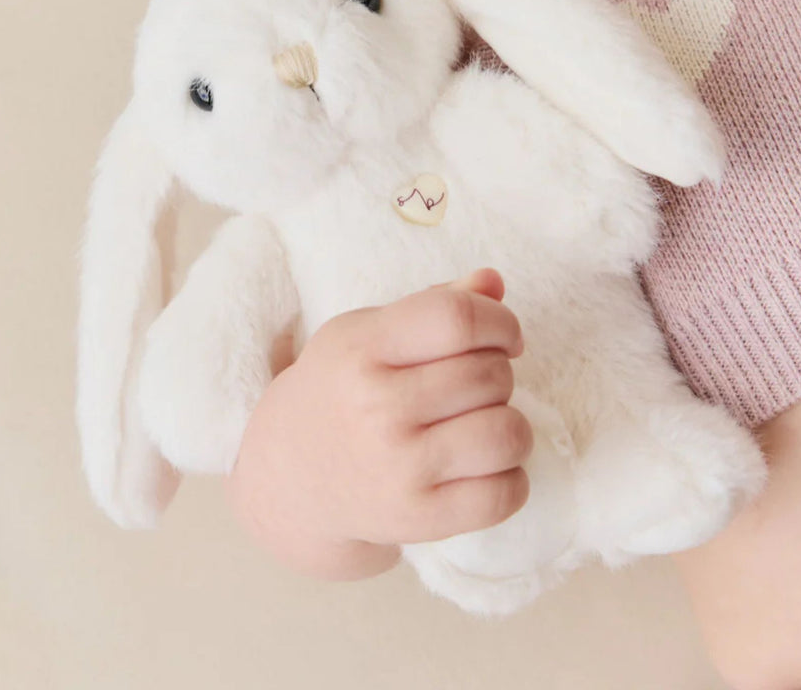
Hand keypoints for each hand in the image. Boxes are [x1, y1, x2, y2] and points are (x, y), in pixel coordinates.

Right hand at [226, 269, 531, 579]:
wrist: (290, 475)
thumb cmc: (341, 389)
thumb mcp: (368, 333)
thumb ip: (436, 303)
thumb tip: (494, 282)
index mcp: (365, 348)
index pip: (457, 317)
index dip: (500, 322)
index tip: (502, 337)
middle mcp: (379, 407)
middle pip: (490, 374)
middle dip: (498, 373)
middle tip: (472, 386)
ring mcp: (400, 468)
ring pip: (508, 434)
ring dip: (510, 425)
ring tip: (482, 424)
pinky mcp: (419, 518)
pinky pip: (506, 494)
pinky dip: (510, 477)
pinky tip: (482, 466)